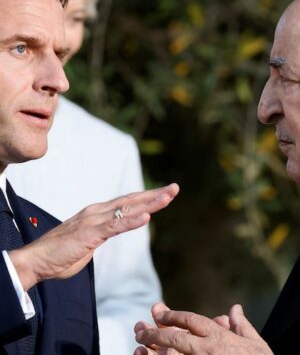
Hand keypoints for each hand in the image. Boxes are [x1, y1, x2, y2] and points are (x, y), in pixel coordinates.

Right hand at [9, 184, 178, 289]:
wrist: (36, 260)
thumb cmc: (61, 253)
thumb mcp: (88, 240)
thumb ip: (102, 232)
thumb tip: (114, 229)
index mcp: (97, 213)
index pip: (127, 202)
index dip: (147, 197)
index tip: (164, 194)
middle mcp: (97, 211)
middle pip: (131, 200)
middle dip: (154, 194)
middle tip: (175, 188)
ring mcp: (93, 221)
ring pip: (127, 209)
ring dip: (149, 203)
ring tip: (168, 197)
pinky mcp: (90, 233)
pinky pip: (114, 225)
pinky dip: (132, 220)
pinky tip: (147, 216)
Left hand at [134, 302, 272, 354]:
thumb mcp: (256, 345)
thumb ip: (242, 326)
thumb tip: (235, 308)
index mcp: (219, 338)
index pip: (191, 321)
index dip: (173, 315)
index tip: (157, 311)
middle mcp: (208, 350)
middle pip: (176, 337)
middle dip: (155, 331)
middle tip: (138, 328)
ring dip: (152, 350)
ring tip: (138, 344)